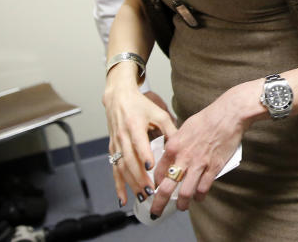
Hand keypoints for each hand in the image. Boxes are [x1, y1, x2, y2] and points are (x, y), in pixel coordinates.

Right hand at [103, 67, 176, 207]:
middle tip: (151, 191)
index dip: (144, 155)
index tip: (151, 168)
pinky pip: (114, 171)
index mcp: (134, 125)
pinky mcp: (112, 150)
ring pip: (122, 168)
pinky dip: (118, 186)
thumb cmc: (141, 106)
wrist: (119, 99)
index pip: (138, 143)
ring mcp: (116, 145)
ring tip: (142, 196)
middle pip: (129, 160)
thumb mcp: (158, 113)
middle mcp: (123, 137)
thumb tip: (184, 144)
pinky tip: (123, 199)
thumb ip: (170, 129)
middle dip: (139, 177)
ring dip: (131, 184)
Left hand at [148, 82, 253, 215]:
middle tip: (155, 212)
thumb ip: (176, 143)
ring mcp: (199, 164)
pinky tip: (199, 197)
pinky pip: (203, 188)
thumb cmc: (207, 118)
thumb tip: (171, 154)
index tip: (156, 189)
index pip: (158, 171)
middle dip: (159, 203)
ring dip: (182, 204)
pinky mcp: (214, 167)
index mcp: (173, 146)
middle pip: (167, 187)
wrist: (229, 115)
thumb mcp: (184, 128)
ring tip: (182, 207)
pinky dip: (200, 196)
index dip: (156, 184)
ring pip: (186, 193)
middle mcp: (183, 157)